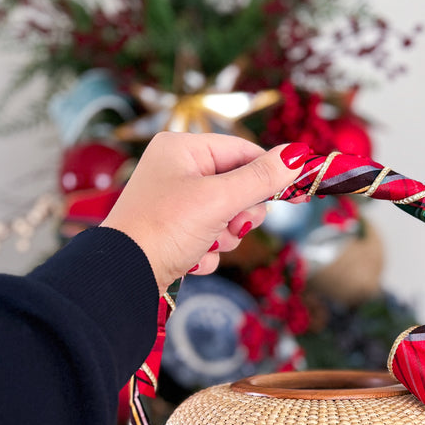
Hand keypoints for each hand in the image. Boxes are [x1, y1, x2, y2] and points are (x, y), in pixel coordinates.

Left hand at [102, 132, 308, 292]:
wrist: (126, 276)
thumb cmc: (165, 227)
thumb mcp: (218, 199)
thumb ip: (261, 178)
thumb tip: (299, 154)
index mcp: (183, 148)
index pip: (242, 151)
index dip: (269, 172)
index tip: (296, 190)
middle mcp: (177, 171)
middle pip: (238, 187)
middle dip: (239, 213)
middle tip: (231, 223)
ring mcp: (176, 203)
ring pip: (228, 217)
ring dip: (225, 236)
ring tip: (204, 243)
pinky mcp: (175, 233)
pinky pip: (211, 238)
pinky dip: (208, 251)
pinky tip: (191, 258)